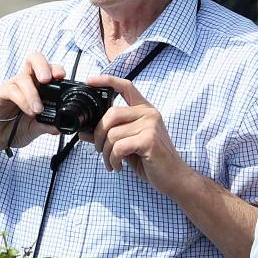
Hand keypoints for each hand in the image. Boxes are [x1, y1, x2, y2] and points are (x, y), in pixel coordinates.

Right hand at [0, 53, 61, 158]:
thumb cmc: (15, 128)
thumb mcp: (35, 129)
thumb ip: (47, 126)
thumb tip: (61, 127)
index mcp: (37, 87)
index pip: (48, 69)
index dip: (56, 69)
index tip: (63, 78)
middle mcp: (25, 82)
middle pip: (34, 59)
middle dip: (44, 66)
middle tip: (48, 80)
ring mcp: (12, 86)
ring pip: (23, 78)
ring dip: (33, 94)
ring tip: (38, 111)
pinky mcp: (0, 93)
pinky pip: (12, 90)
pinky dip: (23, 100)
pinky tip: (28, 111)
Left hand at [86, 74, 189, 193]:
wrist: (173, 177)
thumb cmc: (150, 160)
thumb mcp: (127, 144)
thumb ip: (108, 136)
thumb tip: (84, 133)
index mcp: (144, 110)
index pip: (126, 86)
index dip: (107, 80)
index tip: (90, 80)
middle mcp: (149, 114)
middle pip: (111, 114)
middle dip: (99, 134)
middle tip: (100, 149)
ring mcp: (150, 125)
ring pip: (113, 133)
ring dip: (106, 152)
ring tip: (111, 162)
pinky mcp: (149, 140)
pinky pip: (119, 147)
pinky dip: (113, 159)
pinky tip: (118, 166)